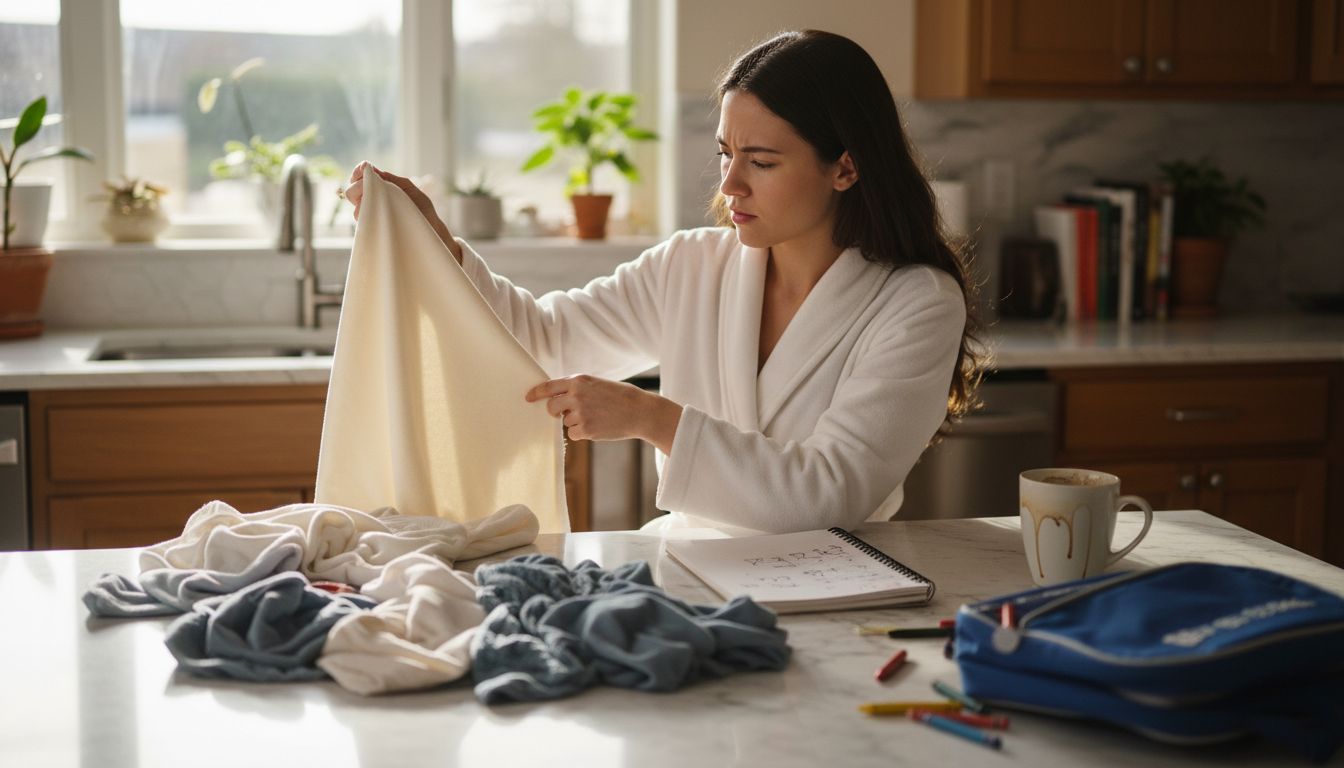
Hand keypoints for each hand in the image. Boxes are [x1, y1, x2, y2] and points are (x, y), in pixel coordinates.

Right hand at [344, 162, 462, 263]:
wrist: (430, 229)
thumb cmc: (421, 208)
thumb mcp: (408, 188)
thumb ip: (390, 178)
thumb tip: (368, 167)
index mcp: (382, 186)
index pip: (361, 175)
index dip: (357, 173)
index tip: (360, 174)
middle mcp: (374, 199)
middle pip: (352, 190)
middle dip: (358, 188)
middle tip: (370, 191)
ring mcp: (372, 213)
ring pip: (355, 205)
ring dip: (363, 203)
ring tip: (380, 206)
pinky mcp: (373, 226)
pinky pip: (360, 218)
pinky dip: (365, 214)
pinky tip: (377, 215)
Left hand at [525, 375, 682, 453]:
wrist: (640, 411)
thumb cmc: (620, 397)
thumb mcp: (597, 384)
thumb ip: (577, 388)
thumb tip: (558, 398)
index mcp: (579, 381)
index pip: (549, 386)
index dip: (536, 393)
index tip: (528, 398)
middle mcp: (576, 395)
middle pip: (551, 407)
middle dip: (555, 411)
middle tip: (563, 413)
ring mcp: (581, 413)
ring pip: (565, 422)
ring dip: (575, 422)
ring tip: (596, 417)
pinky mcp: (586, 429)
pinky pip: (573, 433)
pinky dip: (582, 433)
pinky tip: (598, 427)